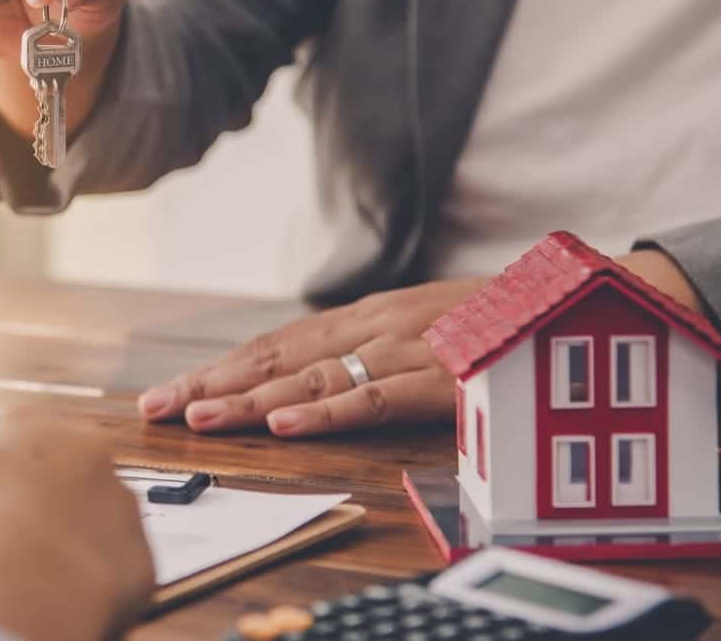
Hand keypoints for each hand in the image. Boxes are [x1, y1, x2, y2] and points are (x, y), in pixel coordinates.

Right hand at [0, 409, 153, 640]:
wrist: (18, 589)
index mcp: (25, 423)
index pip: (9, 438)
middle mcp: (84, 448)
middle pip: (59, 474)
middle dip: (36, 504)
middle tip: (3, 542)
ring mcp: (121, 499)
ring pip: (92, 521)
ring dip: (67, 543)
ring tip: (30, 577)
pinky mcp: (142, 551)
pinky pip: (114, 568)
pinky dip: (90, 585)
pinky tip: (58, 598)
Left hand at [138, 278, 487, 437]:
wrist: (564, 298)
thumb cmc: (482, 320)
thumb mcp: (412, 328)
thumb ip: (361, 348)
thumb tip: (304, 376)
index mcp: (360, 317)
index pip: (273, 345)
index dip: (217, 369)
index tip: (169, 393)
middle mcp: (371, 326)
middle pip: (276, 357)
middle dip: (212, 384)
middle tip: (155, 408)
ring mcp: (403, 349)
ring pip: (313, 376)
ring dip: (251, 399)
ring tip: (199, 417)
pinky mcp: (440, 378)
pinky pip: (375, 397)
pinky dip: (328, 411)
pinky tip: (285, 423)